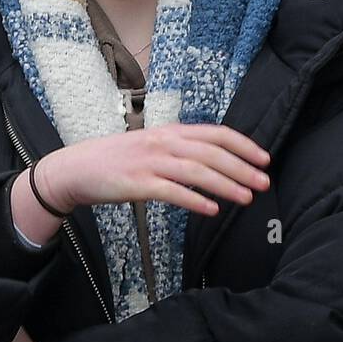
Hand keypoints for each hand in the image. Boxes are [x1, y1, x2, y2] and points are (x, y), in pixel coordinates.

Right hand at [39, 123, 270, 215]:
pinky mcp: (138, 183)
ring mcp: (151, 162)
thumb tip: (216, 161)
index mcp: (171, 132)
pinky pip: (172, 192)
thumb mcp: (154, 145)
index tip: (265, 158)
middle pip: (212, 153)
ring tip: (246, 197)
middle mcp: (164, 143)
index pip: (216, 134)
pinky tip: (211, 209)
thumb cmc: (119, 159)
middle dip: (242, 167)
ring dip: (225, 185)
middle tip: (265, 182)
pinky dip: (194, 200)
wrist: (77, 168)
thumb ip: (182, 150)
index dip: (243, 146)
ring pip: (196, 171)